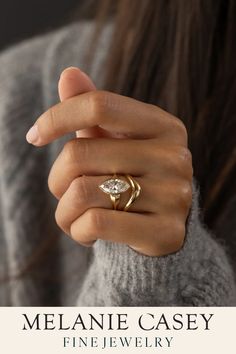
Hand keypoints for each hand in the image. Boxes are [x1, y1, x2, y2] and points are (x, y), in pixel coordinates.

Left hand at [26, 67, 192, 256]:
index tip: (34, 136)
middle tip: (64, 192)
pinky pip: (95, 224)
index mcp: (164, 126)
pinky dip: (77, 230)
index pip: (99, 105)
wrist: (162, 227)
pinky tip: (85, 233)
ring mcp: (174, 195)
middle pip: (80, 154)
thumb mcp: (116, 141)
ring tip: (74, 215)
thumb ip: (94, 109)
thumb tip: (69, 74)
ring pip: (82, 192)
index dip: (56, 117)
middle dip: (57, 178)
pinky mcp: (166, 232)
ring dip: (64, 210)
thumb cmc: (132, 178)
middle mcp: (175, 157)